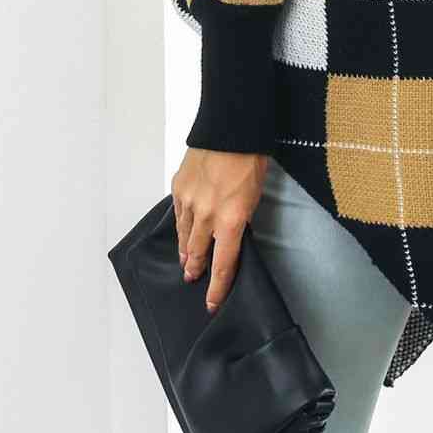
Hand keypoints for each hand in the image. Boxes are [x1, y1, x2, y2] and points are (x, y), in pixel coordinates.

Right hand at [172, 148, 268, 313]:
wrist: (231, 130)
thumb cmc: (250, 160)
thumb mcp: (254, 196)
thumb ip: (240, 219)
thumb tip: (232, 233)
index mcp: (231, 221)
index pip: (223, 265)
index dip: (217, 288)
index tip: (212, 303)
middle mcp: (207, 216)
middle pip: (198, 253)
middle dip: (195, 268)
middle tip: (192, 277)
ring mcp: (189, 202)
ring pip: (183, 236)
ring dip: (184, 249)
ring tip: (184, 260)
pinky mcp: (179, 188)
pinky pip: (178, 214)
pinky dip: (180, 224)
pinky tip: (181, 229)